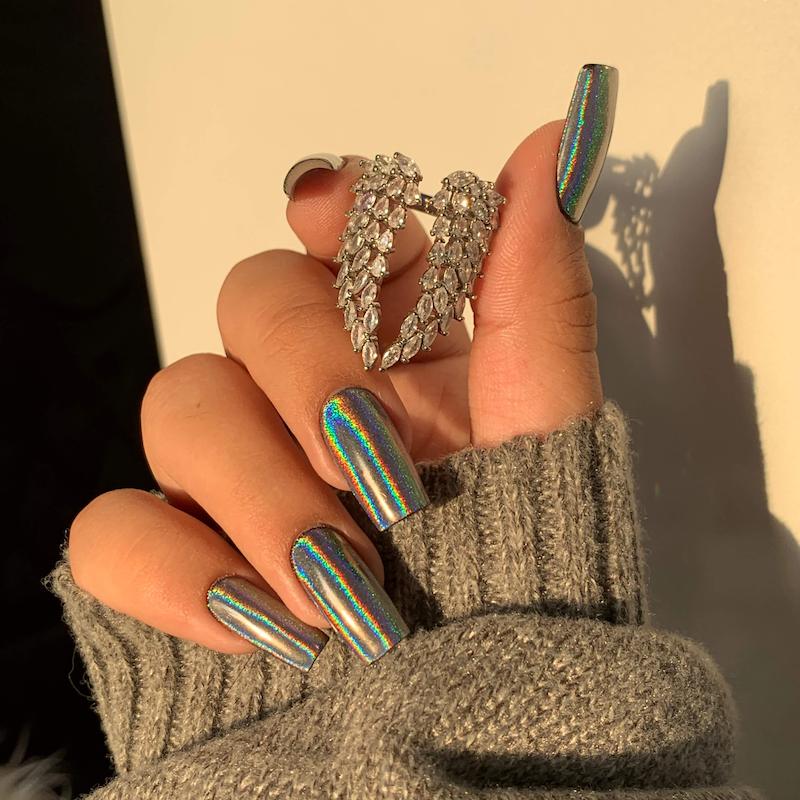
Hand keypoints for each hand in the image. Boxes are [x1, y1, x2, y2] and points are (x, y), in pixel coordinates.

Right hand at [68, 82, 611, 667]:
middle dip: (309, 375)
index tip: (336, 221)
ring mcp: (232, 470)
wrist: (477, 710)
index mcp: (395, 345)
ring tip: (342, 584)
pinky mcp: (176, 555)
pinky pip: (112, 528)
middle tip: (375, 474)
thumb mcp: (545, 429)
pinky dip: (176, 573)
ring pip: (177, 403)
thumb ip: (537, 289)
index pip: (335, 230)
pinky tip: (259, 626)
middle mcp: (306, 390)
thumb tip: (550, 142)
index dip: (329, 209)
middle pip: (250, 300)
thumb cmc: (526, 567)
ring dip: (259, 493)